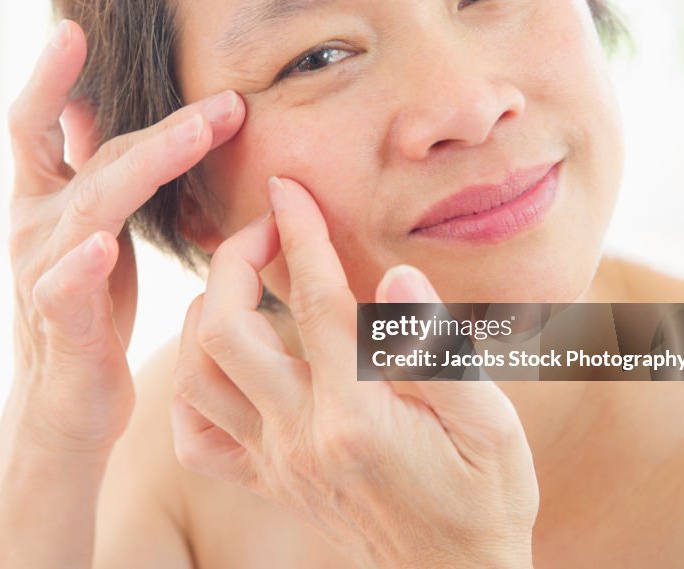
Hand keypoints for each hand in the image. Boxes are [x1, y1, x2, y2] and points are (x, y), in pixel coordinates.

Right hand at [5, 19, 244, 457]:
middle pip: (90, 160)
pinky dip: (82, 267)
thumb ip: (86, 167)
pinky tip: (101, 248)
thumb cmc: (87, 305)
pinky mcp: (60, 324)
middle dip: (159, 128)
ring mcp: (42, 274)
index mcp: (43, 199)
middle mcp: (36, 227)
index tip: (74, 29)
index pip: (37, 125)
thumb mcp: (87, 225)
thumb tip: (87, 104)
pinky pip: (65, 290)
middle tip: (225, 103)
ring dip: (144, 169)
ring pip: (89, 210)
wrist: (66, 400)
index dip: (50, 78)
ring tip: (195, 136)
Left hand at [170, 177, 537, 568]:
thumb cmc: (485, 497)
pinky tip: (223, 360)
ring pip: (195, 375)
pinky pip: (196, 435)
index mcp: (359, 416)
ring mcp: (274, 462)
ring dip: (205, 312)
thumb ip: (436, 351)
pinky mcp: (266, 480)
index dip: (300, 233)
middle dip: (233, 262)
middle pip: (225, 331)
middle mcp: (301, 437)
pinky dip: (192, 387)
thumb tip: (396, 275)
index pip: (315, 302)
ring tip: (242, 280)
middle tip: (268, 229)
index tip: (290, 187)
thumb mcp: (491, 425)